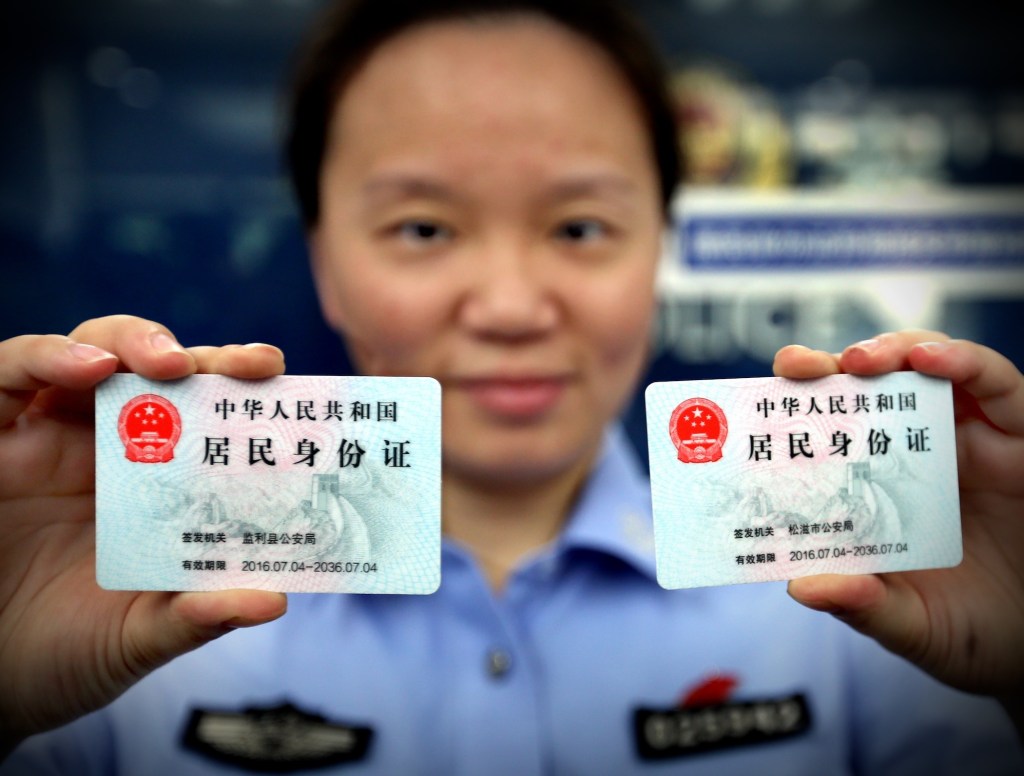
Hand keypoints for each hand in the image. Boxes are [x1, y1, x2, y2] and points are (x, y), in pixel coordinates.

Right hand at [0, 316, 288, 751]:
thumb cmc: (66, 652)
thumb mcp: (139, 636)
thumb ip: (199, 617)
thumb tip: (275, 601)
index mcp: (157, 483)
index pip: (208, 417)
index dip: (246, 393)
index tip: (286, 385)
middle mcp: (107, 448)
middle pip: (161, 373)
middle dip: (209, 358)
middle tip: (251, 365)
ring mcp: (45, 436)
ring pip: (93, 352)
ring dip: (135, 343)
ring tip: (170, 364)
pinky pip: (10, 372)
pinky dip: (49, 356)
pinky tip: (92, 369)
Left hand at [773, 330, 1023, 729]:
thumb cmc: (971, 632)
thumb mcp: (911, 625)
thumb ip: (863, 607)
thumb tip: (801, 588)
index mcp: (881, 488)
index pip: (832, 431)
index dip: (796, 408)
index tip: (759, 400)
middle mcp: (921, 453)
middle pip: (871, 386)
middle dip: (830, 366)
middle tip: (797, 366)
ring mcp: (972, 440)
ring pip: (929, 367)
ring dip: (891, 350)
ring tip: (860, 361)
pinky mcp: (1021, 438)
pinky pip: (997, 385)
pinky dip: (964, 362)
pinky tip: (932, 358)